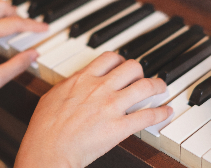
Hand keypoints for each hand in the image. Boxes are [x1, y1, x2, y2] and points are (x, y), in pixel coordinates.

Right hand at [15, 52, 172, 167]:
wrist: (47, 151)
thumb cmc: (44, 130)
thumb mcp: (51, 97)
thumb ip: (68, 86)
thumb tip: (75, 81)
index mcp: (82, 79)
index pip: (110, 58)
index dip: (121, 60)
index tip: (124, 66)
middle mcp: (99, 88)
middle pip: (131, 67)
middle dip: (140, 71)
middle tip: (142, 78)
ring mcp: (111, 107)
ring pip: (145, 86)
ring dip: (158, 86)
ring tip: (162, 89)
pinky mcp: (119, 127)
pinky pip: (148, 116)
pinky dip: (161, 113)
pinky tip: (166, 112)